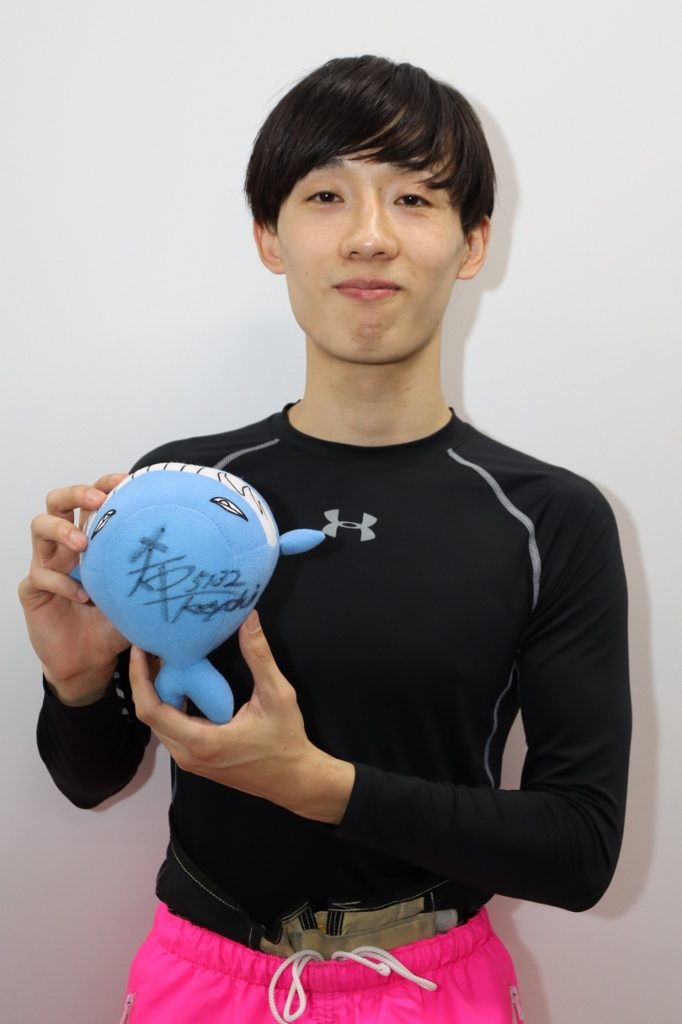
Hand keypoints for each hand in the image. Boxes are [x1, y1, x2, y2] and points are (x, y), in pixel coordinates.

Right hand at [18, 473, 130, 703]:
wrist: (90, 661)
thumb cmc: (113, 622)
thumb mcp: (138, 594)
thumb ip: (153, 574)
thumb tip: (196, 555)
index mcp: (91, 537)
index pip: (92, 499)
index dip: (105, 483)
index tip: (126, 479)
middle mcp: (66, 545)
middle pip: (58, 501)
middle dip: (76, 493)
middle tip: (96, 500)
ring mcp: (47, 563)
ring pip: (39, 526)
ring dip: (62, 530)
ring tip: (83, 543)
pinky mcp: (33, 589)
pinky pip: (40, 576)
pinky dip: (62, 582)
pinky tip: (83, 596)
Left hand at [129, 611, 354, 823]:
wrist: (293, 779)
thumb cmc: (286, 740)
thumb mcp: (277, 695)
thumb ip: (260, 656)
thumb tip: (248, 619)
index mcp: (201, 741)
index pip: (150, 710)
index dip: (139, 678)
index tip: (140, 650)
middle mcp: (188, 755)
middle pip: (148, 715)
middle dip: (143, 680)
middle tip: (150, 647)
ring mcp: (190, 761)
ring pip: (158, 724)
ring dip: (155, 693)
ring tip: (161, 660)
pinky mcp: (196, 760)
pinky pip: (171, 730)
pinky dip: (168, 705)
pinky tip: (180, 683)